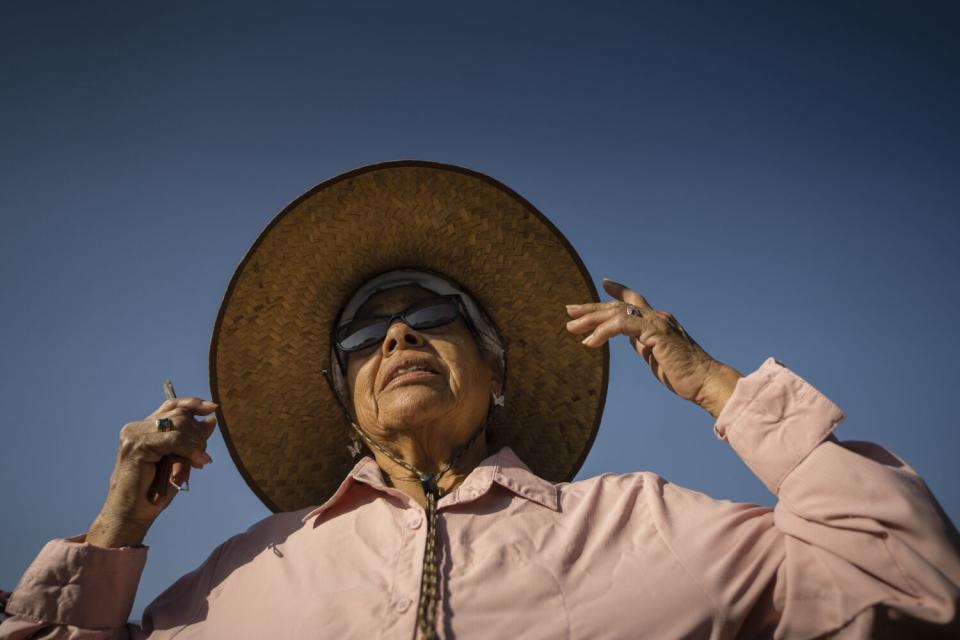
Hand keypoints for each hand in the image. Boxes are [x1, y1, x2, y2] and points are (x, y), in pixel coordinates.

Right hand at [87, 397, 216, 547]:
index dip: (193, 404)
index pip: (172, 405)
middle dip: (198, 434)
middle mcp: (136, 428)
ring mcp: (133, 435)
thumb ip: (192, 440)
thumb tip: (211, 419)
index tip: (213, 408)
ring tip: (199, 462)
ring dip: (196, 444)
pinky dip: (190, 449)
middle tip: (202, 456)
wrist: (133, 513)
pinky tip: (196, 461)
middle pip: (179, 415)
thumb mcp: (180, 460)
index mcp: (144, 428)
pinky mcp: (135, 446)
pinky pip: (173, 439)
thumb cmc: (156, 490)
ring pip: (178, 425)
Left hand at [565, 279, 740, 416]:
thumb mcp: (657, 354)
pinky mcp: (655, 332)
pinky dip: (603, 331)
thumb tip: (632, 340)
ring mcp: (656, 322)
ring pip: (616, 313)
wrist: (705, 381)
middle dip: (591, 308)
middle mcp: (657, 316)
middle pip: (618, 306)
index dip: (619, 291)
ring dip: (591, 320)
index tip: (605, 283)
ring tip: (572, 328)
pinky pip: (622, 325)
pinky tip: (590, 342)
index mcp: (658, 321)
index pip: (635, 300)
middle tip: (569, 311)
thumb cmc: (683, 373)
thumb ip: (644, 343)